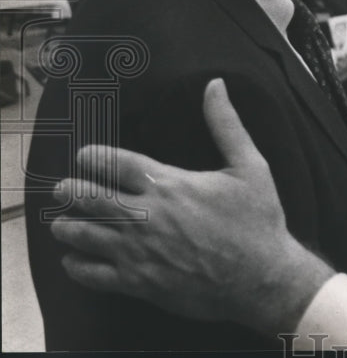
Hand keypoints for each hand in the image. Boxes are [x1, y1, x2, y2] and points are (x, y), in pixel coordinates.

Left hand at [51, 78, 334, 335]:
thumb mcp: (251, 165)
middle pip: (91, 198)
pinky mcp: (139, 283)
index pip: (116, 163)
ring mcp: (139, 252)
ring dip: (68, 227)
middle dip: (71, 190)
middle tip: (62, 188)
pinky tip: (74, 260)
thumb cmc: (258, 220)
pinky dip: (77, 267)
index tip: (84, 156)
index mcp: (169, 184)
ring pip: (85, 236)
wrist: (262, 278)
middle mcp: (147, 216)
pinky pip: (94, 275)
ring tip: (61, 223)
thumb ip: (227, 124)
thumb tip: (216, 85)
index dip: (93, 157)